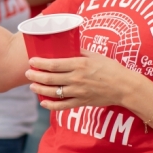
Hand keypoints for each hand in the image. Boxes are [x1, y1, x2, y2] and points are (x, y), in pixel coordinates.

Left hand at [25, 50, 144, 110]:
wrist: (124, 87)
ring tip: (32, 86)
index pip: (54, 64)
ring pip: (53, 92)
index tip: (31, 61)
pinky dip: (51, 105)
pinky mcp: (81, 102)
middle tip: (28, 73)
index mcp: (79, 64)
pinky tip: (43, 103)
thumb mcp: (95, 55)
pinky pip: (62, 106)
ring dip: (39, 90)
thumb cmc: (111, 68)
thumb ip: (80, 52)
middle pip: (49, 79)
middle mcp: (76, 78)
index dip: (40, 63)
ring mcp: (78, 92)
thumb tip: (66, 46)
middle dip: (35, 76)